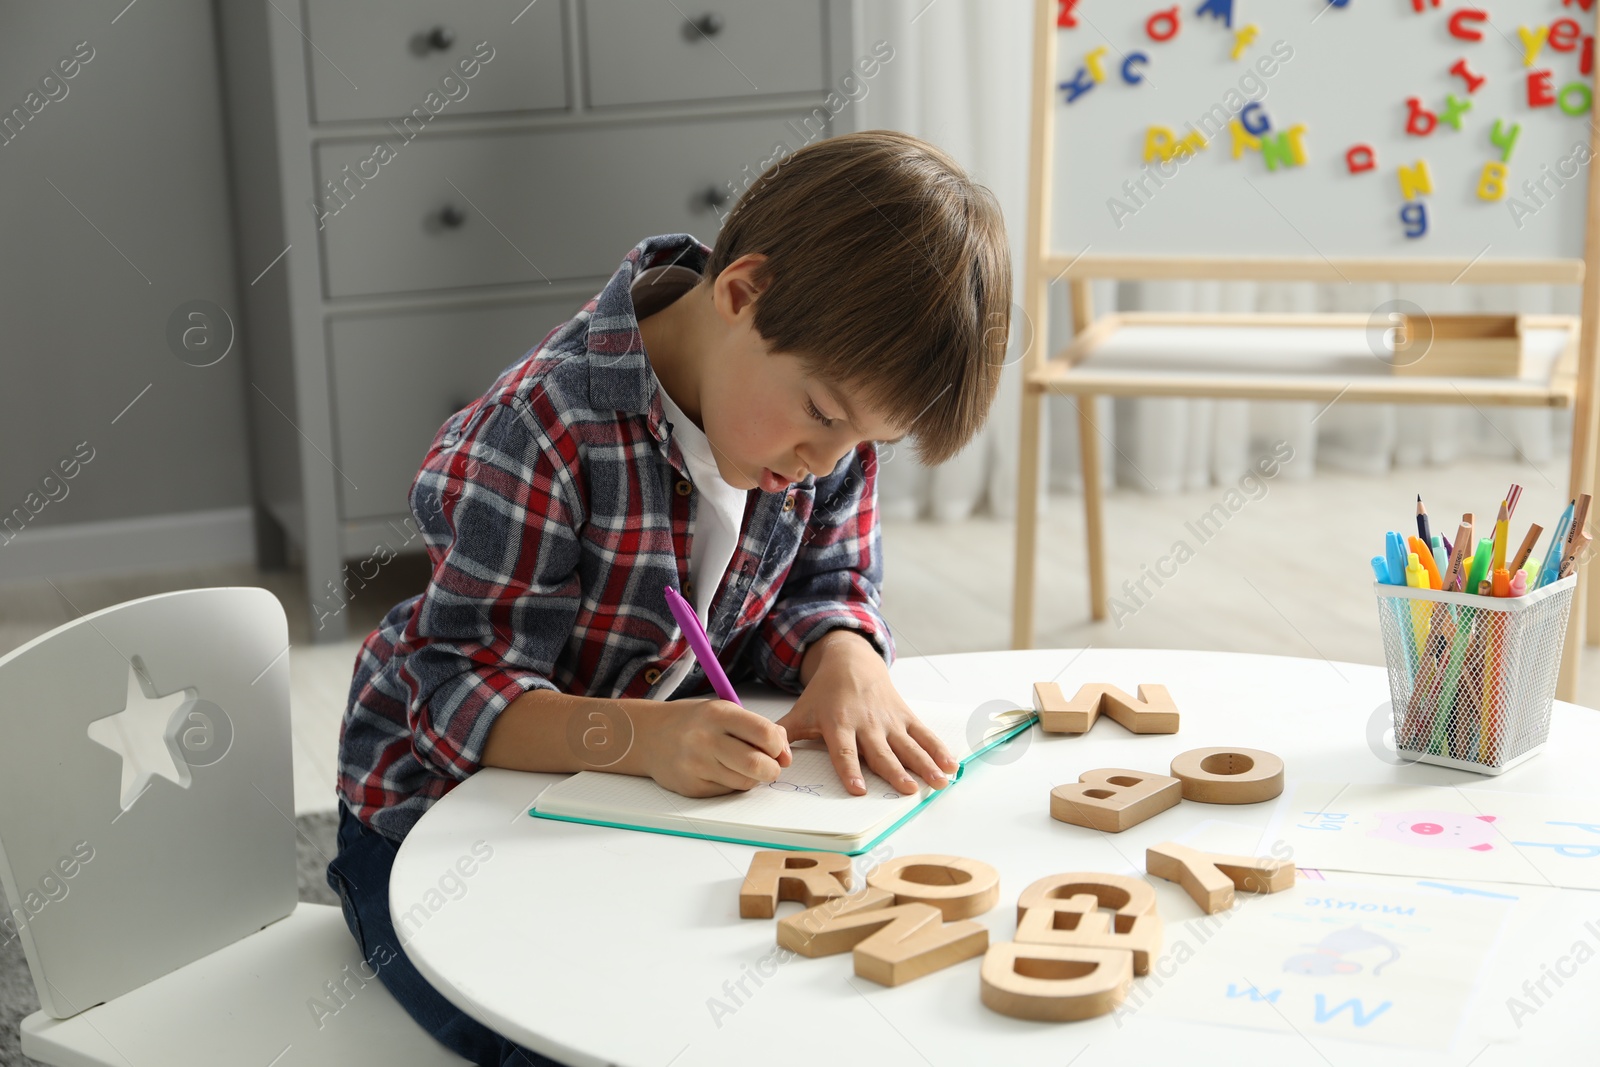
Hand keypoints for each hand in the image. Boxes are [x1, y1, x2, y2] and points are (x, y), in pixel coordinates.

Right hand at [634, 697, 792, 797]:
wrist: (649, 736)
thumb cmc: (695, 722)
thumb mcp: (724, 711)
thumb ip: (757, 728)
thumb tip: (785, 754)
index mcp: (719, 714)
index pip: (765, 734)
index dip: (780, 747)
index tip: (780, 751)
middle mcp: (706, 739)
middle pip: (757, 764)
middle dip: (773, 769)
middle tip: (771, 766)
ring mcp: (697, 765)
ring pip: (745, 783)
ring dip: (753, 778)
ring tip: (743, 766)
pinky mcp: (692, 787)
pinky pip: (727, 791)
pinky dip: (734, 784)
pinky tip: (722, 771)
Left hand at [775, 633, 959, 796]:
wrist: (850, 661)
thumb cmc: (823, 694)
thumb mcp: (800, 712)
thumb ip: (783, 736)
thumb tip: (769, 761)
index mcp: (838, 723)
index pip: (844, 751)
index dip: (850, 770)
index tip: (858, 790)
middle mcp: (865, 723)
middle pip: (882, 751)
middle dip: (896, 771)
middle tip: (909, 790)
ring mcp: (888, 719)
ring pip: (908, 744)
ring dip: (925, 763)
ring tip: (938, 781)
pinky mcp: (904, 715)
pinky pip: (923, 733)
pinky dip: (938, 748)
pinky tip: (951, 765)